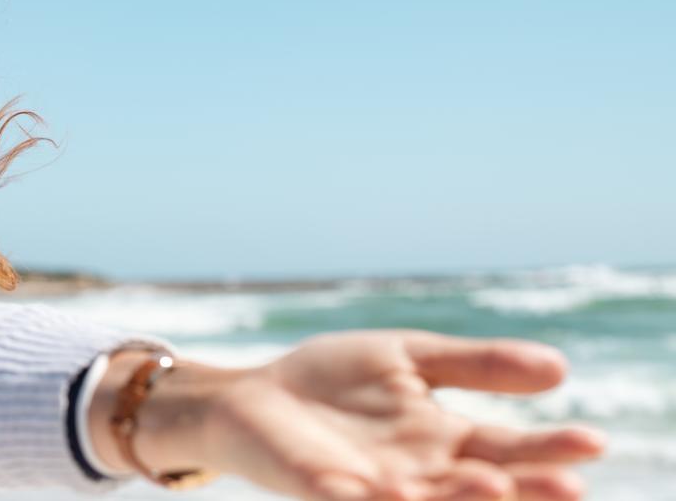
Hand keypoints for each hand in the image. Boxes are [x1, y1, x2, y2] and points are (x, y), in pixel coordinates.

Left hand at [176, 330, 604, 499]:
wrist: (253, 397)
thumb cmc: (331, 381)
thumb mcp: (409, 358)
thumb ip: (475, 364)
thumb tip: (560, 368)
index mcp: (447, 442)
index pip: (509, 451)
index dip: (549, 450)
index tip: (592, 441)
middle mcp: (422, 475)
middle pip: (484, 489)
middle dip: (526, 490)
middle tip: (570, 485)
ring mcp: (378, 490)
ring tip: (493, 485)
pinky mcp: (329, 495)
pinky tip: (406, 495)